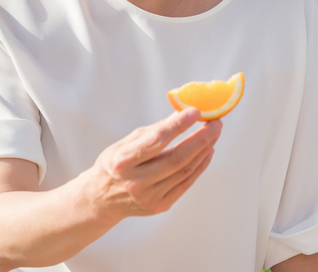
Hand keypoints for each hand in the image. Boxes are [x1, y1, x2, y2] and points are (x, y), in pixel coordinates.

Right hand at [84, 107, 221, 223]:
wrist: (101, 199)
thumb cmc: (115, 163)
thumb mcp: (127, 142)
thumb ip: (155, 130)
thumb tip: (183, 111)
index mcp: (122, 161)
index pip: (156, 141)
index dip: (178, 125)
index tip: (196, 111)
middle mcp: (135, 182)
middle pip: (177, 159)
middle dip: (201, 138)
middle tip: (216, 122)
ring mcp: (148, 197)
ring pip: (184, 171)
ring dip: (204, 150)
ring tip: (214, 133)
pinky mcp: (159, 206)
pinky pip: (186, 183)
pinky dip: (200, 166)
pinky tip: (208, 151)